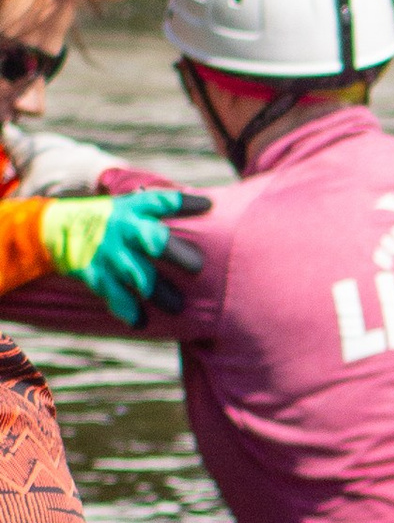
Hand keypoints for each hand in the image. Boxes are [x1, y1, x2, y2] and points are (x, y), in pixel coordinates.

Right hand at [38, 187, 204, 324]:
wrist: (56, 228)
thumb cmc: (107, 220)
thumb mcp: (127, 206)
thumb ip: (157, 211)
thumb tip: (206, 209)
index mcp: (133, 209)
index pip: (162, 201)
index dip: (185, 202)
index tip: (208, 206)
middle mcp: (123, 229)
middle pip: (154, 240)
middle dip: (177, 253)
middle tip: (197, 267)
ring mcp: (109, 252)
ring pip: (138, 275)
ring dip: (160, 292)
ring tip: (178, 306)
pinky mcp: (95, 274)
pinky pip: (114, 295)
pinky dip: (128, 310)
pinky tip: (141, 321)